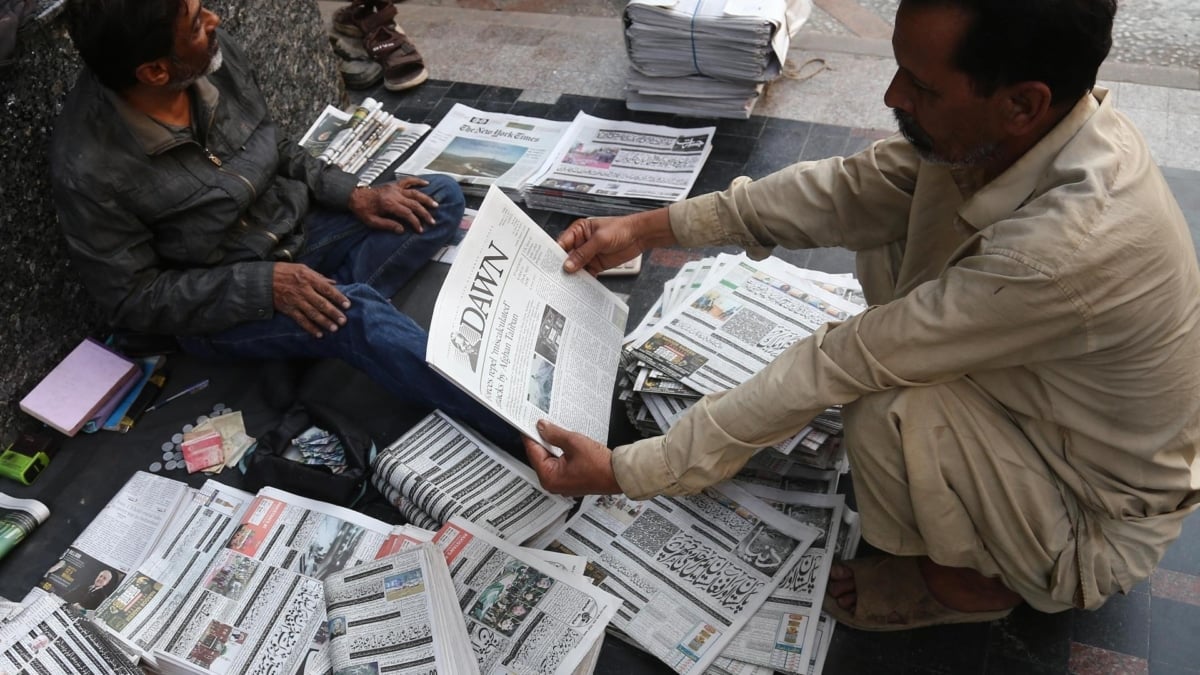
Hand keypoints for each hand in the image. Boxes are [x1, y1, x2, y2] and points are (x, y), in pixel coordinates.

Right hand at [272, 262, 348, 337]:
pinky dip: (310, 328)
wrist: (263, 280)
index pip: (327, 289)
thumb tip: (334, 283)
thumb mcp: (303, 269)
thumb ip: (319, 277)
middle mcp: (303, 290)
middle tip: (344, 321)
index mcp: (308, 278)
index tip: (348, 305)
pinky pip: (301, 320)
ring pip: (312, 314)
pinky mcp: (288, 309)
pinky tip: (319, 334)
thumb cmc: (285, 272)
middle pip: (321, 303)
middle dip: (334, 313)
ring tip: (334, 329)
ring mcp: (295, 301)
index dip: (338, 297)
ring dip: (324, 322)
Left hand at [347, 177, 438, 232]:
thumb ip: (387, 225)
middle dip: (424, 213)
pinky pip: (408, 180)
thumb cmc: (362, 209)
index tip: (420, 229)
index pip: (407, 213)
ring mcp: (395, 188)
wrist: (355, 196)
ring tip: (435, 205)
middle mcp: (394, 194)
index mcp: (389, 204)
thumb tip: (401, 230)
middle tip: (432, 221)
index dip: (415, 222)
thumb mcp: (372, 221)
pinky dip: (417, 181)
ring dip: (426, 198)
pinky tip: (426, 183)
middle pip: (414, 204)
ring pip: (415, 192)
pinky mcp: (394, 185)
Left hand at [524, 420, 622, 495]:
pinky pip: (559, 463)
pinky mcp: (570, 479)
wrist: (619, 475)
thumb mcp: (574, 443)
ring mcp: (561, 483)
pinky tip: (563, 441)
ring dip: (551, 445)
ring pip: (550, 459)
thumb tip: (542, 427)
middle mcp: (553, 483)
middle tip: (541, 423)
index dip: (530, 435)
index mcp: (549, 477)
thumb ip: (555, 434)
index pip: (533, 452)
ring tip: (553, 430)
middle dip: (541, 440)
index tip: (526, 423)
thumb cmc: (600, 465)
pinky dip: (560, 452)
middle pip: (540, 456)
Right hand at [558, 207, 674, 274]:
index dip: (555, 254)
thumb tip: (568, 265)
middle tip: (556, 277)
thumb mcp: (600, 239)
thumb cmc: (621, 229)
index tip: (549, 265)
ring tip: (566, 284)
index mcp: (578, 231)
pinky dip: (583, 280)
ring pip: (575, 267)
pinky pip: (586, 274)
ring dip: (572, 275)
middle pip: (566, 257)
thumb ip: (584, 252)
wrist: (639, 236)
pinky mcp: (596, 264)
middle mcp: (581, 243)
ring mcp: (588, 254)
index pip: (562, 243)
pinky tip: (580, 286)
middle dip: (562, 267)